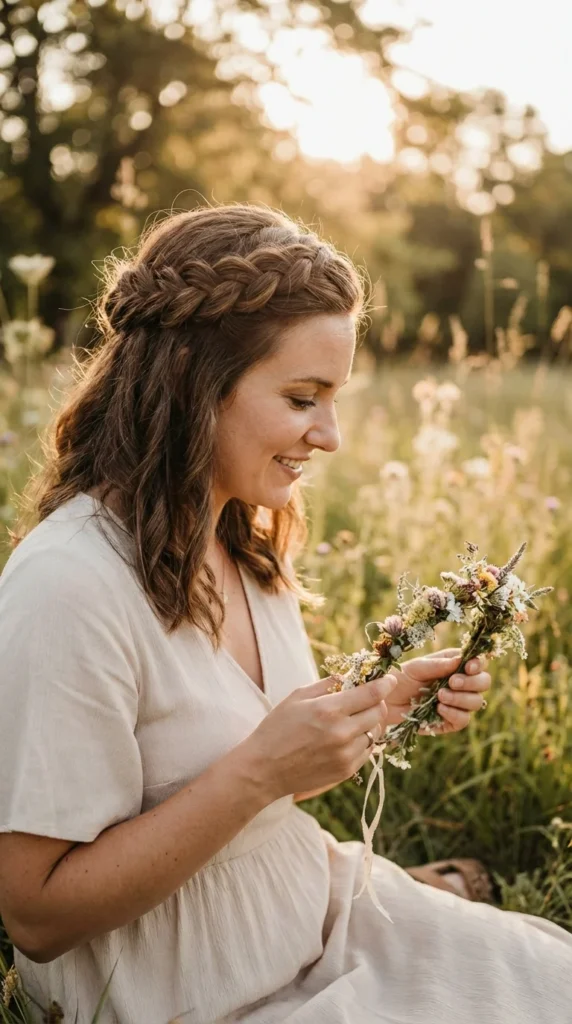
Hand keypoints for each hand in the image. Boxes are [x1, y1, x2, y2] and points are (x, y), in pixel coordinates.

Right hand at [245, 673, 398, 801]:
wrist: (264, 769)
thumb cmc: (277, 728)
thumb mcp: (297, 697)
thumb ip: (327, 684)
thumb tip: (351, 675)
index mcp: (328, 710)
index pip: (371, 693)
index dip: (385, 684)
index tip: (389, 679)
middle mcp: (341, 733)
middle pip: (379, 712)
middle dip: (377, 702)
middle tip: (367, 698)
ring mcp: (346, 755)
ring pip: (375, 732)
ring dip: (370, 722)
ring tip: (353, 719)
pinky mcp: (346, 771)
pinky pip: (368, 751)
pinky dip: (364, 740)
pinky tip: (348, 736)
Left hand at [385, 647, 490, 734]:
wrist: (383, 702)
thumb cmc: (399, 679)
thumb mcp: (416, 667)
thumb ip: (438, 664)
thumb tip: (461, 660)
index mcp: (454, 665)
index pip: (477, 663)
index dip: (478, 664)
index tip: (468, 667)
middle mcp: (460, 684)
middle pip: (483, 683)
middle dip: (471, 683)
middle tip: (452, 682)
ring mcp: (456, 704)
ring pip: (476, 702)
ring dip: (461, 698)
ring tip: (440, 695)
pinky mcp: (450, 722)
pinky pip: (463, 720)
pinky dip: (454, 713)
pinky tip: (439, 709)